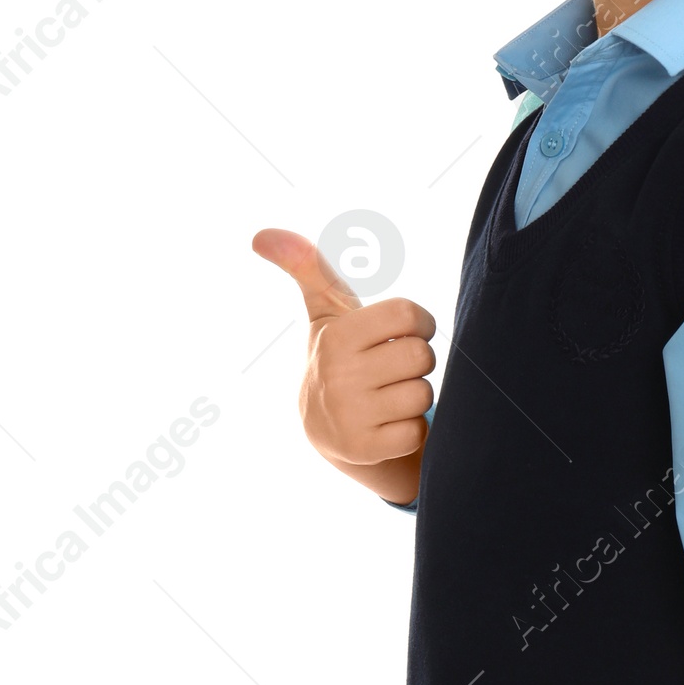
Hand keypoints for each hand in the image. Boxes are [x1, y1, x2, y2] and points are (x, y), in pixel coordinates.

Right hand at [252, 229, 434, 501]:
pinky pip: (417, 432)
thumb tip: (260, 235)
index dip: (418, 323)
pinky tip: (388, 424)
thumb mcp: (325, 310)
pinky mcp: (364, 449)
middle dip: (417, 361)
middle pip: (421, 356)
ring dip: (415, 396)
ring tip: (389, 395)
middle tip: (394, 368)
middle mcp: (338, 375)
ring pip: (423, 394)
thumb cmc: (340, 355)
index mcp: (335, 335)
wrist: (326, 429)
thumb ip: (307, 266)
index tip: (404, 331)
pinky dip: (411, 430)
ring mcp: (350, 415)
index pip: (409, 314)